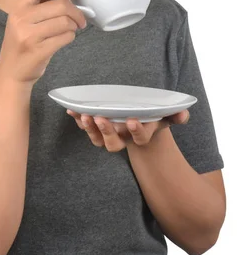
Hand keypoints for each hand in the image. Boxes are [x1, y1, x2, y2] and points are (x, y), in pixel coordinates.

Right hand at [0, 0, 86, 84]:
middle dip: (76, 12)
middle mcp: (21, 17)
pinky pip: (66, 37)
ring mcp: (28, 35)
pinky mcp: (38, 50)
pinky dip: (70, 37)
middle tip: (79, 19)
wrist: (11, 71)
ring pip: (66, 22)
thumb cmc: (23, 40)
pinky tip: (64, 39)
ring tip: (71, 29)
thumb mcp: (26, 15)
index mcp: (19, 4)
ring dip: (74, 26)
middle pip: (61, 4)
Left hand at [66, 109, 189, 151]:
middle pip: (113, 144)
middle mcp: (123, 139)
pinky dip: (78, 120)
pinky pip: (86, 127)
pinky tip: (72, 110)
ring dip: (90, 128)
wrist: (139, 119)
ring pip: (97, 139)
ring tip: (84, 115)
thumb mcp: (165, 114)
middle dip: (106, 132)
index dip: (136, 131)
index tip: (131, 120)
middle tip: (100, 118)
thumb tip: (183, 114)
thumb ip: (175, 115)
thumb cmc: (153, 116)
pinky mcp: (96, 128)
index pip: (139, 138)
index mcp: (140, 136)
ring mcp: (108, 135)